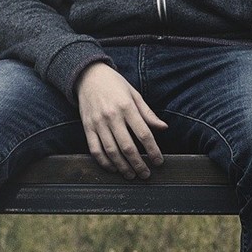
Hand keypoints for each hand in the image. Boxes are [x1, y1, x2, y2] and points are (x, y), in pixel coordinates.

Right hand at [75, 62, 167, 178]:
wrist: (88, 75)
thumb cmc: (115, 85)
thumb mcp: (134, 94)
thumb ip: (148, 114)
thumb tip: (163, 128)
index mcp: (127, 107)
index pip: (143, 134)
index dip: (153, 150)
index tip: (159, 161)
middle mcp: (112, 116)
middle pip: (127, 147)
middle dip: (138, 164)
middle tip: (146, 174)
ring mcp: (98, 123)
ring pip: (111, 151)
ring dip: (122, 167)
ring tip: (131, 175)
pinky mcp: (87, 127)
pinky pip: (95, 149)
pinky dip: (104, 162)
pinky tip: (113, 168)